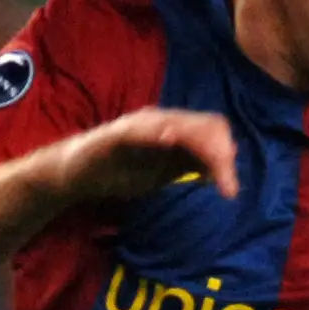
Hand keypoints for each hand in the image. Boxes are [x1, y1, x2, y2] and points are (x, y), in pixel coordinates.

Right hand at [47, 108, 240, 206]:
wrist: (77, 175)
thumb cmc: (120, 171)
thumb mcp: (163, 171)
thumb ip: (189, 165)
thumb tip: (224, 163)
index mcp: (173, 129)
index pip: (210, 130)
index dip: (226, 154)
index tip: (231, 188)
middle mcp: (159, 120)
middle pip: (201, 125)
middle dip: (220, 156)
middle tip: (228, 189)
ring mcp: (137, 124)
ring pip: (178, 125)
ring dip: (200, 145)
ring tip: (216, 166)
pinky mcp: (114, 134)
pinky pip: (139, 131)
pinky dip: (156, 133)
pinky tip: (170, 140)